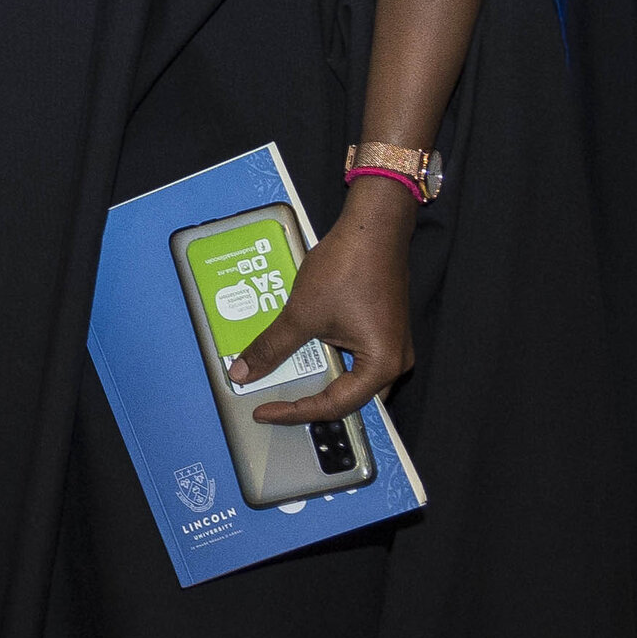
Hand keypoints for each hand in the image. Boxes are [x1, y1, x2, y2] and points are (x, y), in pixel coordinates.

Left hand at [235, 181, 417, 425]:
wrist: (373, 226)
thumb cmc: (346, 268)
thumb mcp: (302, 313)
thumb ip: (272, 347)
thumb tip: (243, 373)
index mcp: (381, 366)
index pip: (334, 405)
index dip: (295, 411)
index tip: (264, 411)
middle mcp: (393, 362)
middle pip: (347, 398)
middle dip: (310, 403)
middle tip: (275, 405)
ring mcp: (391, 346)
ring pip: (350, 379)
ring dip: (318, 381)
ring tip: (284, 385)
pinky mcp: (382, 329)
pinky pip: (354, 358)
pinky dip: (326, 361)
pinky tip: (301, 355)